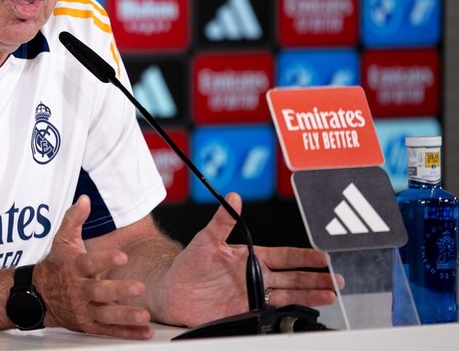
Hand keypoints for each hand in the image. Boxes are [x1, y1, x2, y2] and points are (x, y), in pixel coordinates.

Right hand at [35, 195, 153, 338]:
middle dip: (119, 290)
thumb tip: (85, 199)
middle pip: (100, 291)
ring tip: (144, 316)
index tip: (122, 256)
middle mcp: (79, 290)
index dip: (106, 259)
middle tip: (139, 287)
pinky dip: (127, 332)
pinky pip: (109, 330)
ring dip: (126, 316)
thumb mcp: (62, 240)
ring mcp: (84, 309)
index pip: (90, 262)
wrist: (38, 295)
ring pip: (106, 314)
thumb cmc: (56, 265)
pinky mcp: (88, 324)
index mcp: (75, 267)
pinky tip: (144, 331)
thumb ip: (74, 219)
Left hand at [158, 193, 340, 326]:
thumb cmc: (188, 263)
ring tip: (330, 295)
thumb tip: (233, 197)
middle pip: (293, 277)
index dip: (304, 256)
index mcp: (250, 255)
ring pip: (289, 294)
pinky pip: (272, 312)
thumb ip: (221, 221)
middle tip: (337, 280)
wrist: (172, 290)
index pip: (284, 255)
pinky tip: (305, 310)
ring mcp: (252, 294)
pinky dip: (290, 312)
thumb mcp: (206, 239)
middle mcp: (255, 275)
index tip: (323, 257)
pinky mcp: (245, 311)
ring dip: (310, 294)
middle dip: (316, 278)